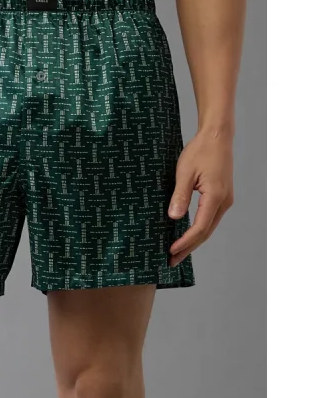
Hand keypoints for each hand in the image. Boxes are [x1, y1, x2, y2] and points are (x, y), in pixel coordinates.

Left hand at [167, 129, 233, 266]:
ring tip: (178, 252)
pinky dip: (199, 229)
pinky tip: (188, 234)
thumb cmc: (200, 151)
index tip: (171, 251)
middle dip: (188, 247)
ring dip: (194, 240)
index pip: (200, 227)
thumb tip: (174, 217)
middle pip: (206, 232)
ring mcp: (225, 199)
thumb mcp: (185, 172)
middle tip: (171, 261)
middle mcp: (224, 201)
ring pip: (209, 227)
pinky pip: (210, 218)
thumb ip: (180, 195)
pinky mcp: (222, 196)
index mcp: (215, 197)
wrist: (217, 136)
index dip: (185, 241)